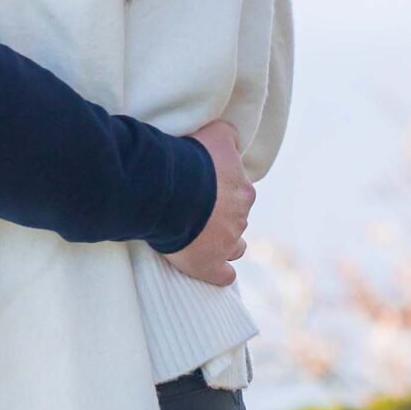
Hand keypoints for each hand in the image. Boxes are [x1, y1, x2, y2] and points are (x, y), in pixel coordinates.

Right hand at [165, 119, 252, 286]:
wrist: (167, 189)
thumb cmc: (188, 160)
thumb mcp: (214, 134)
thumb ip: (227, 135)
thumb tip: (233, 136)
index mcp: (243, 190)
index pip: (240, 192)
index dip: (222, 191)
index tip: (205, 189)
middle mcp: (240, 216)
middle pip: (237, 219)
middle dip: (222, 216)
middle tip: (196, 210)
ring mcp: (227, 243)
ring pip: (235, 247)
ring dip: (223, 244)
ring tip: (202, 240)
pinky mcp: (210, 265)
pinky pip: (223, 275)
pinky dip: (218, 273)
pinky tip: (209, 268)